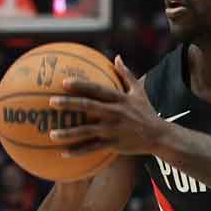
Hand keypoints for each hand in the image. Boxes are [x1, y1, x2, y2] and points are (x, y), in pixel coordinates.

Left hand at [45, 56, 164, 156]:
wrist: (159, 136)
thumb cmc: (146, 112)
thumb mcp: (139, 91)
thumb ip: (126, 74)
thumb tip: (117, 57)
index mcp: (119, 99)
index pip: (97, 89)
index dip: (81, 85)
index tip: (64, 82)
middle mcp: (115, 113)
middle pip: (88, 107)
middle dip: (69, 104)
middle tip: (51, 102)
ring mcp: (113, 130)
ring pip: (87, 131)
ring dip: (68, 133)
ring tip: (51, 134)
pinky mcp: (113, 145)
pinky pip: (92, 148)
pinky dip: (78, 151)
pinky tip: (63, 153)